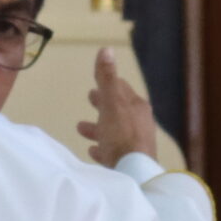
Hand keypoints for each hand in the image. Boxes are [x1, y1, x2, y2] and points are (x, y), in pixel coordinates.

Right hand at [76, 46, 158, 166]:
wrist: (135, 171)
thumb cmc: (121, 134)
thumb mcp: (112, 102)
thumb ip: (107, 78)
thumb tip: (107, 49)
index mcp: (136, 107)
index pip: (121, 90)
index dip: (108, 85)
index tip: (96, 83)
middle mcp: (139, 123)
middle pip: (118, 110)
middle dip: (103, 104)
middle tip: (90, 98)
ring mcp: (135, 143)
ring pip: (114, 131)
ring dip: (98, 127)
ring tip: (81, 128)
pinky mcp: (129, 161)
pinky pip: (114, 151)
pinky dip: (103, 148)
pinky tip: (93, 151)